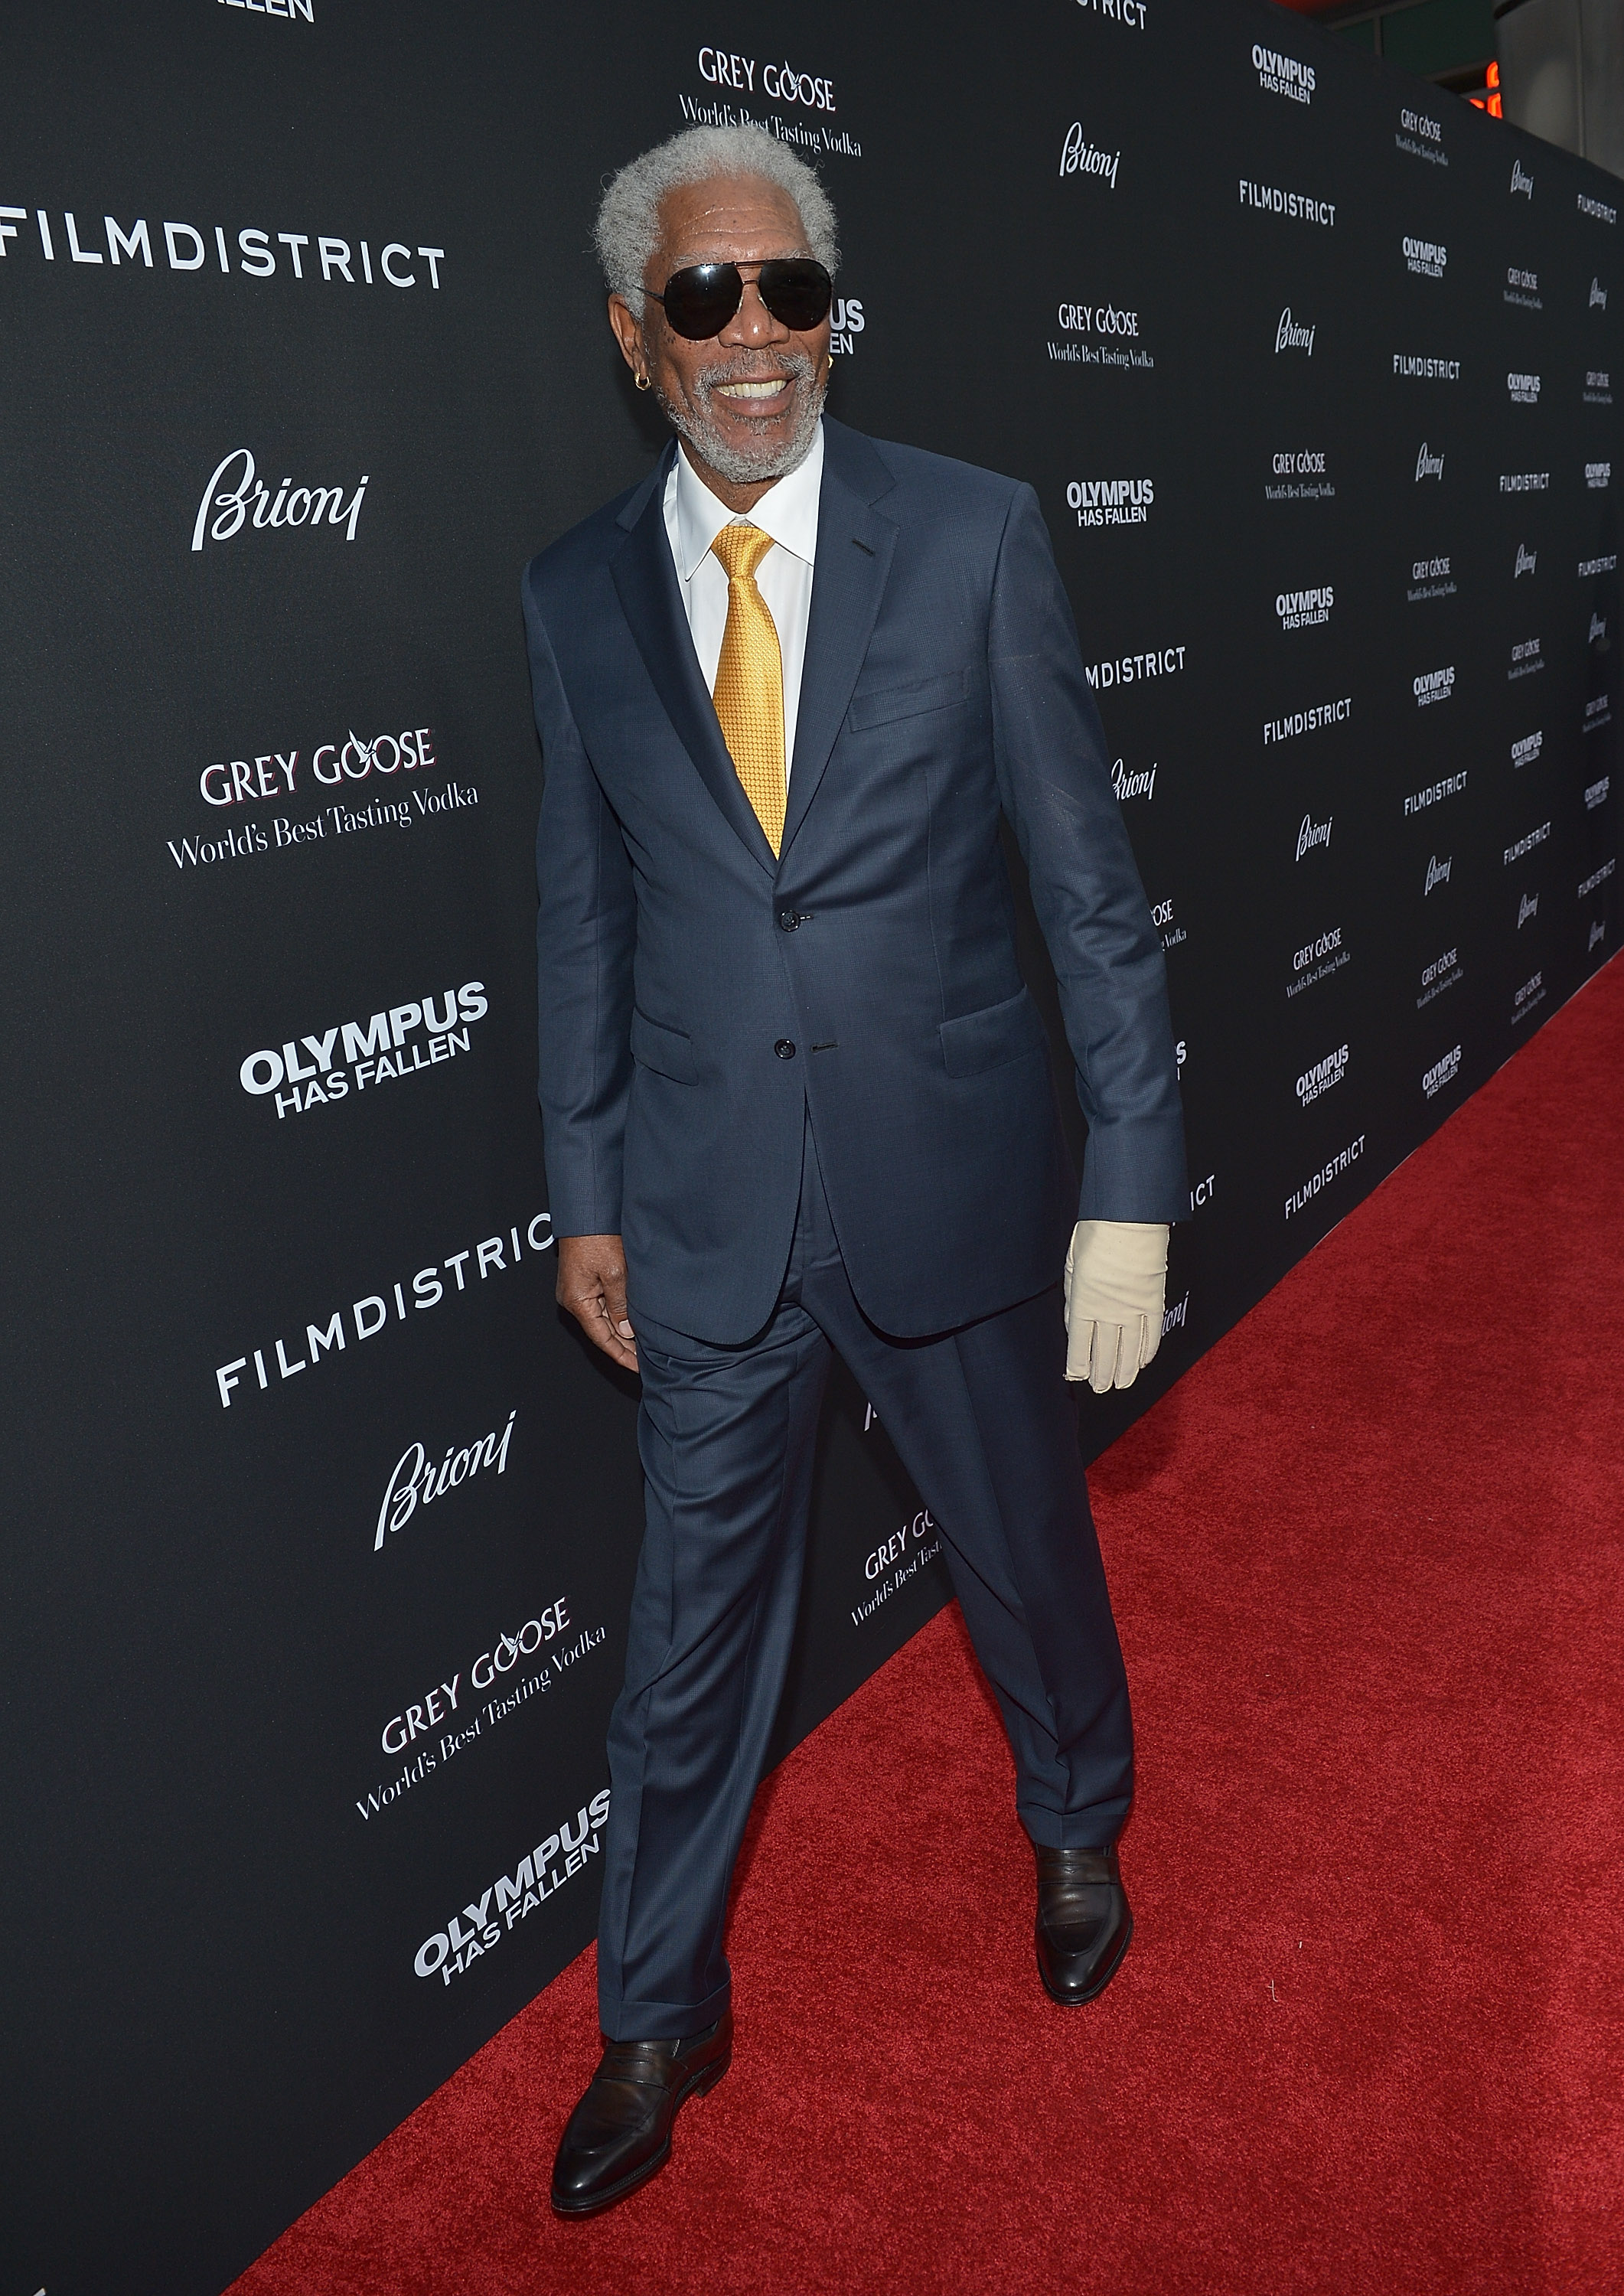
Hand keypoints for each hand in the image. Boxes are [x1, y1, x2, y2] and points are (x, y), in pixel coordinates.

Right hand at [556, 1234, 637, 1371]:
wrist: (587, 1211)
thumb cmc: (596, 1237)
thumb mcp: (615, 1273)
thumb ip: (620, 1305)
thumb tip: (626, 1331)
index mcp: (577, 1301)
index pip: (601, 1338)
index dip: (620, 1355)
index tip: (637, 1367)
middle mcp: (573, 1299)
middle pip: (601, 1331)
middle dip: (623, 1346)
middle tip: (645, 1360)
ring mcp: (577, 1290)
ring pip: (602, 1318)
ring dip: (621, 1331)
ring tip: (643, 1345)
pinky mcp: (584, 1281)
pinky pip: (601, 1305)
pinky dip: (617, 1315)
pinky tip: (632, 1321)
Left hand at [1064, 1221, 1167, 1393]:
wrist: (1128, 1220)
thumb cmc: (1096, 1235)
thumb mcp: (1072, 1266)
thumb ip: (1073, 1298)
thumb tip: (1074, 1322)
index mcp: (1084, 1302)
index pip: (1079, 1344)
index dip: (1078, 1364)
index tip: (1076, 1375)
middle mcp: (1108, 1311)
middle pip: (1104, 1352)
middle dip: (1101, 1374)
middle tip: (1100, 1388)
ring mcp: (1133, 1309)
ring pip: (1129, 1350)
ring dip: (1125, 1370)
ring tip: (1121, 1385)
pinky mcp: (1153, 1301)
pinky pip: (1151, 1334)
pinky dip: (1147, 1351)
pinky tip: (1143, 1362)